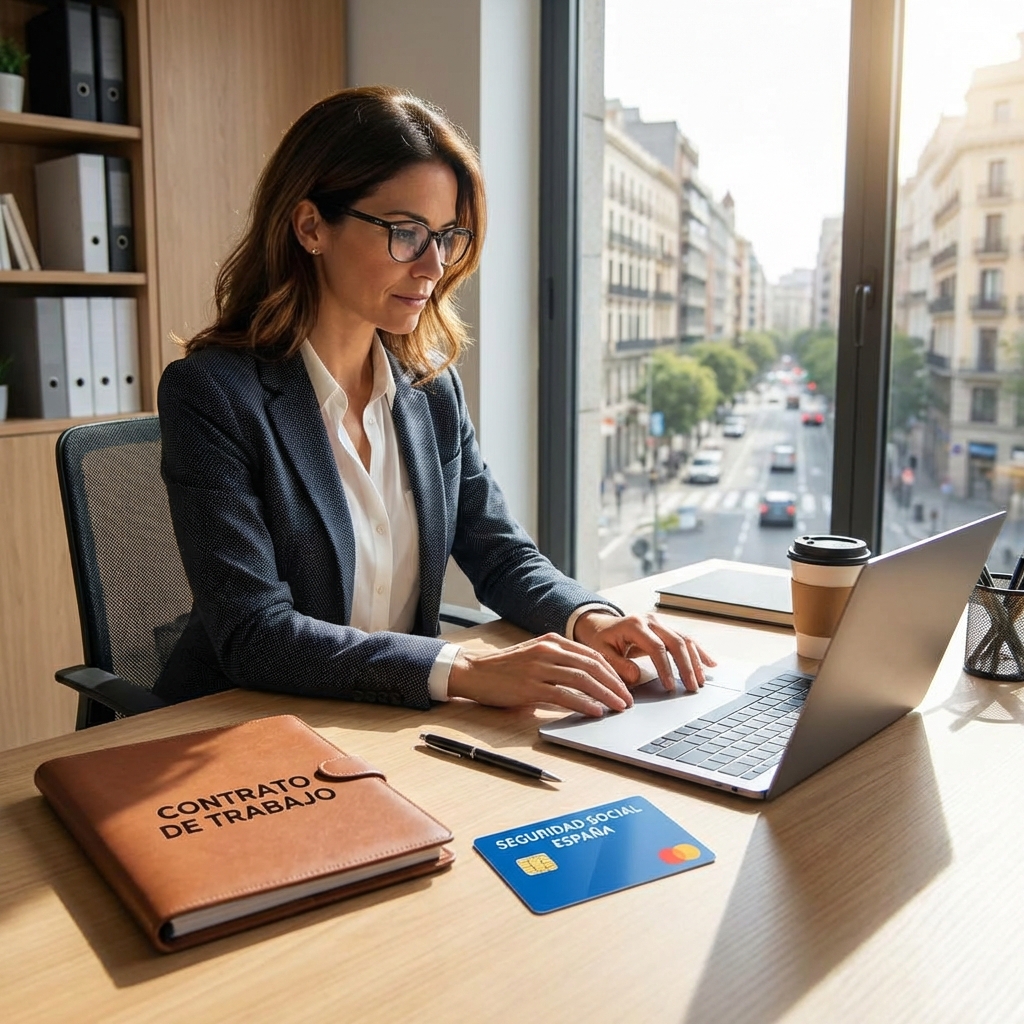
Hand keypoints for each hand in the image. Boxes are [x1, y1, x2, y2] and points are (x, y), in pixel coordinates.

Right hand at [446, 633, 634, 716]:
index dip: (612, 671)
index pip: (592, 655)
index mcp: (552, 642)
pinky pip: (564, 694)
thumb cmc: (505, 669)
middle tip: (628, 699)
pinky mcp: (530, 686)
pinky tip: (595, 711)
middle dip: (614, 684)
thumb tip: (587, 683)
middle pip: (592, 666)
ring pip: (582, 679)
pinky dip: (583, 703)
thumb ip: (559, 664)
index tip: (624, 686)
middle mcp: (548, 651)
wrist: (474, 672)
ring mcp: (539, 668)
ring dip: (605, 694)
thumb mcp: (535, 657)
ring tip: (619, 707)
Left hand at [572, 611, 715, 692]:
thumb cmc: (601, 640)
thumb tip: (636, 677)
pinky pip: (685, 638)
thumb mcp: (602, 653)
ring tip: (701, 680)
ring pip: (684, 639)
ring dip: (695, 660)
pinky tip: (710, 664)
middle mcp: (650, 620)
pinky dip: (698, 652)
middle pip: (675, 642)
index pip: (656, 647)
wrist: (600, 625)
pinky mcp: (665, 628)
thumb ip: (618, 665)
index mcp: (634, 625)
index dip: (666, 668)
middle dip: (686, 666)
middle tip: (692, 687)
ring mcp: (660, 622)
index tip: (670, 686)